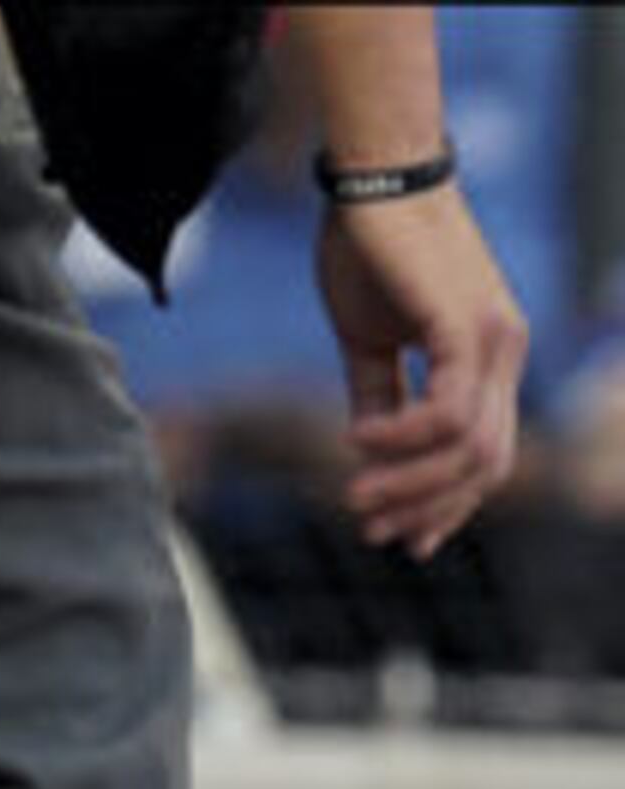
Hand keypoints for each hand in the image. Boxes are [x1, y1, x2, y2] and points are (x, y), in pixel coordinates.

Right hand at [314, 186, 528, 558]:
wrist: (375, 179)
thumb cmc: (370, 250)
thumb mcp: (369, 339)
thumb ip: (377, 395)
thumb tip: (367, 449)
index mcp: (490, 357)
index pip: (485, 453)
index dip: (447, 506)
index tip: (399, 539)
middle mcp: (505, 352)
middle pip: (485, 464)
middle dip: (426, 508)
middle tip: (366, 526)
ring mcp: (493, 340)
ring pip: (470, 449)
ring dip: (409, 484)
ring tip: (354, 493)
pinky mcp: (466, 326)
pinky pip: (447, 411)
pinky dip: (402, 438)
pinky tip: (356, 440)